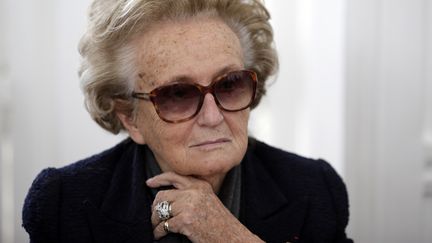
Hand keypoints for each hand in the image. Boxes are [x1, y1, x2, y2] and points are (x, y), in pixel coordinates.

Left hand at [146, 172, 262, 242]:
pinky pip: (163, 225)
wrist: (230, 237)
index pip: (174, 176)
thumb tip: (168, 195)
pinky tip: (160, 235)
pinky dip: (158, 232)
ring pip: (160, 210)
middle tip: (154, 216)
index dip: (159, 179)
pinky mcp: (185, 221)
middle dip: (155, 207)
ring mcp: (189, 206)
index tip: (149, 182)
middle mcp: (194, 192)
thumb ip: (192, 193)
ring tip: (157, 227)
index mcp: (200, 185)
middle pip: (163, 195)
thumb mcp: (208, 199)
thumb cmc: (219, 222)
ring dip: (155, 221)